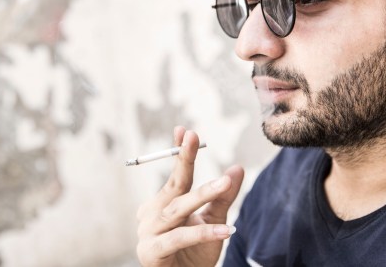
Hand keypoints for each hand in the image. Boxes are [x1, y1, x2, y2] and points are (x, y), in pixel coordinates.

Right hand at [136, 126, 244, 266]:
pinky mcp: (151, 252)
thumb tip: (237, 168)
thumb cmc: (195, 255)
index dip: (178, 153)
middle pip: (173, 186)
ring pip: (178, 209)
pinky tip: (227, 229)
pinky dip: (204, 232)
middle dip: (184, 159)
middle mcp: (150, 215)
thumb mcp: (214, 221)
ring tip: (224, 183)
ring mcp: (147, 232)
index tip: (185, 130)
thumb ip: (223, 197)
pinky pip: (181, 237)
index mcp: (160, 204)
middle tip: (194, 137)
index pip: (173, 176)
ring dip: (202, 194)